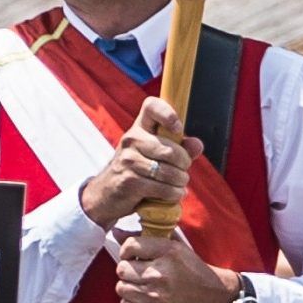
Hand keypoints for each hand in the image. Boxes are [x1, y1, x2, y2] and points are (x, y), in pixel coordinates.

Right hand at [79, 96, 193, 227]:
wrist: (105, 195)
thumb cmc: (135, 171)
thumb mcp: (155, 155)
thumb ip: (180, 148)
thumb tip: (197, 145)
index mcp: (139, 128)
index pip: (151, 106)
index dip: (168, 114)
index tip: (178, 129)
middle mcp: (131, 140)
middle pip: (170, 150)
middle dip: (184, 163)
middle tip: (183, 170)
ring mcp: (128, 161)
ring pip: (169, 171)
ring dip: (180, 181)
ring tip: (179, 185)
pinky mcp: (129, 182)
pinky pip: (162, 188)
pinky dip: (173, 194)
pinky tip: (173, 194)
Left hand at [114, 228, 240, 302]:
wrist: (213, 298)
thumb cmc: (193, 271)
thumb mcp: (175, 247)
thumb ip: (147, 239)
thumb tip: (115, 232)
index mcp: (168, 252)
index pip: (130, 246)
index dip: (127, 251)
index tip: (133, 256)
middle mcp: (160, 274)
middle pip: (122, 269)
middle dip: (128, 270)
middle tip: (139, 272)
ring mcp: (156, 297)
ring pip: (121, 288)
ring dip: (129, 286)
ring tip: (143, 286)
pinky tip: (144, 299)